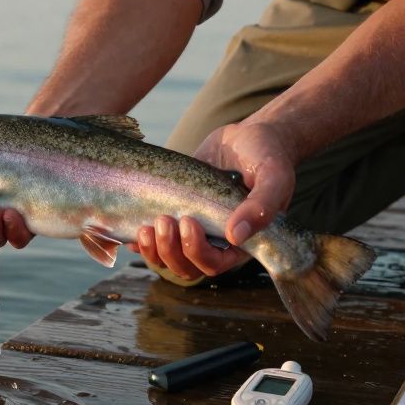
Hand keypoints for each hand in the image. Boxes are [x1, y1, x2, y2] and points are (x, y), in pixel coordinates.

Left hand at [129, 121, 298, 278]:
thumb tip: (236, 236)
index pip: (214, 264)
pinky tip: (131, 228)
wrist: (246, 137)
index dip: (196, 252)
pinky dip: (138, 239)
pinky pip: (154, 239)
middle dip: (169, 249)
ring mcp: (193, 229)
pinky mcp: (175, 213)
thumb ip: (261, 205)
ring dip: (153, 248)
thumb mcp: (273, 175)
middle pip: (186, 267)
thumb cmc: (266, 156)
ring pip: (167, 257)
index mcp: (241, 241)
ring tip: (146, 225)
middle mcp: (215, 241)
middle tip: (164, 220)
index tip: (188, 222)